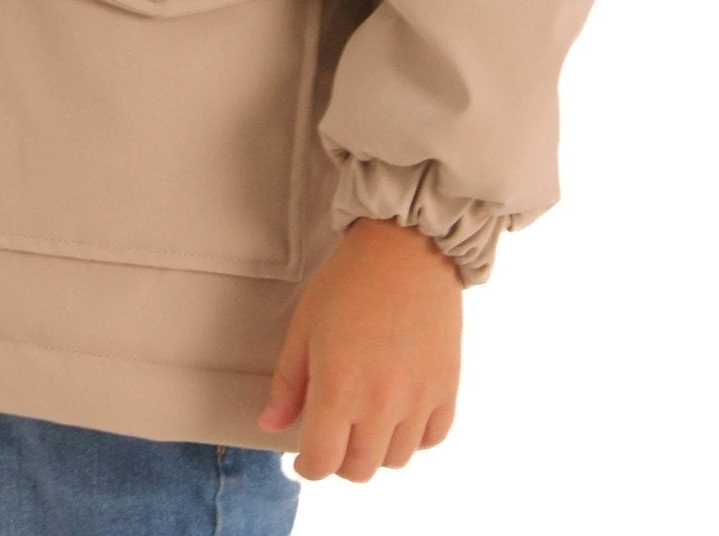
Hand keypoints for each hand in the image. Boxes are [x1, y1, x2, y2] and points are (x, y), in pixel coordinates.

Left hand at [257, 216, 462, 480]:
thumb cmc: (347, 281)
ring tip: (365, 421)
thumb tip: (272, 425)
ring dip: (376, 450)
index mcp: (338, 389)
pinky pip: (433, 438)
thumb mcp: (304, 326)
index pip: (322, 462)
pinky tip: (400, 413)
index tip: (304, 456)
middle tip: (334, 435)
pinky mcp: (447, 387)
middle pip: (360, 470)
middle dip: (340, 460)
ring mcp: (418, 399)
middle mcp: (381, 404)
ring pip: (396, 459)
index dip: (308, 466)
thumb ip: (288, 383)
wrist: (406, 248)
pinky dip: (414, 436)